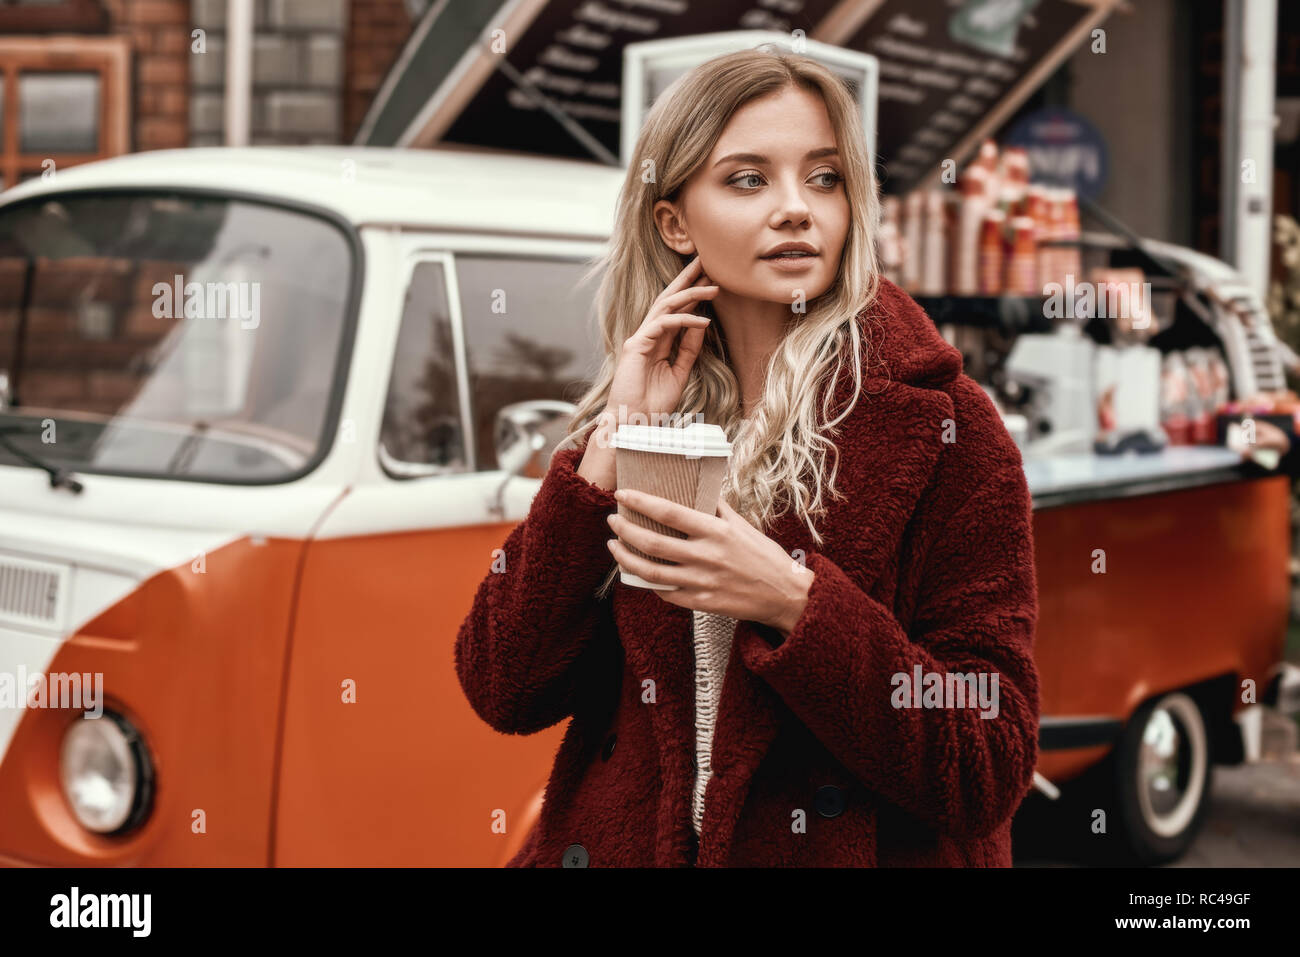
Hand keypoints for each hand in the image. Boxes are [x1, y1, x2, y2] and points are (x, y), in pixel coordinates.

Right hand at [595, 255, 717, 446]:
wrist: (633, 423)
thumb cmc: (653, 403)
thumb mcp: (679, 372)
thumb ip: (689, 349)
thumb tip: (702, 325)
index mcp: (657, 341)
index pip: (676, 310)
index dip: (692, 292)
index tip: (711, 278)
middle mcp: (647, 335)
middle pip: (669, 298)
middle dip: (687, 279)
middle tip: (706, 261)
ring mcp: (640, 338)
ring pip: (666, 306)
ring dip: (691, 294)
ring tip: (713, 287)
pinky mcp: (636, 345)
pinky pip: (663, 324)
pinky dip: (684, 320)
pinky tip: (702, 320)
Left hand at [605, 487, 813, 634]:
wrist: (785, 594)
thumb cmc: (765, 556)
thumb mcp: (743, 525)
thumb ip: (718, 508)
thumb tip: (698, 488)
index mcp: (716, 532)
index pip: (670, 513)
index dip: (641, 502)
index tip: (623, 493)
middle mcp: (706, 557)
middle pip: (653, 543)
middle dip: (625, 530)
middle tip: (612, 520)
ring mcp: (702, 583)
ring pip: (652, 572)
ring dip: (626, 558)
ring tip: (614, 546)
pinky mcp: (702, 603)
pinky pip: (666, 593)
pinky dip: (648, 582)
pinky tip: (639, 572)